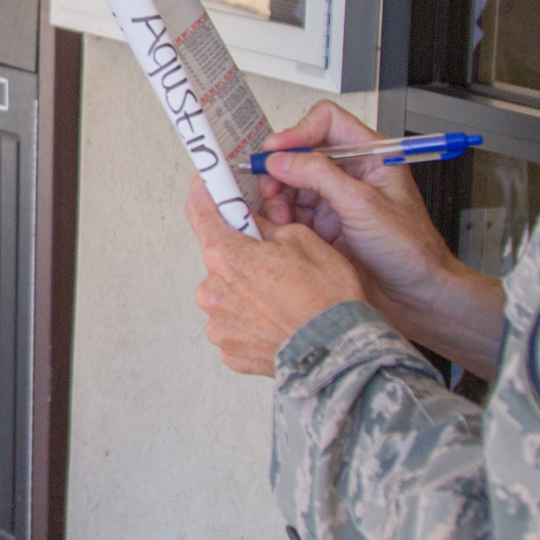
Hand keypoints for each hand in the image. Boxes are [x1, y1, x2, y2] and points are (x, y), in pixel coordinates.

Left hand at [187, 180, 363, 375]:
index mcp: (226, 256)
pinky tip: (277, 319)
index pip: (198, 212)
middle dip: (241, 252)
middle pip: (218, 257)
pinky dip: (251, 319)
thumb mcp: (302, 239)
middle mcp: (213, 290)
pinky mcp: (229, 349)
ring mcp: (219, 323)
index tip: (209, 187)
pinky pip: (234, 323)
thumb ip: (266, 226)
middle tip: (273, 256)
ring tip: (283, 296)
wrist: (340, 352)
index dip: (205, 194)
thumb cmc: (327, 298)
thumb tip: (252, 221)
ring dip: (246, 289)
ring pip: (226, 292)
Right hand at [254, 103, 507, 375]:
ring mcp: (335, 201)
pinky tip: (280, 229)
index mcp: (371, 156)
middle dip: (281, 169)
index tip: (277, 150)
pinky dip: (280, 219)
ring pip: (291, 185)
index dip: (299, 132)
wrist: (416, 296)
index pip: (327, 123)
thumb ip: (320, 176)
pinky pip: (291, 213)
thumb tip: (281, 158)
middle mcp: (350, 174)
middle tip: (269, 187)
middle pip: (302, 154)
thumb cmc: (410, 249)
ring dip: (278, 198)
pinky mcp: (323, 227)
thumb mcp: (363, 205)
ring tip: (277, 216)